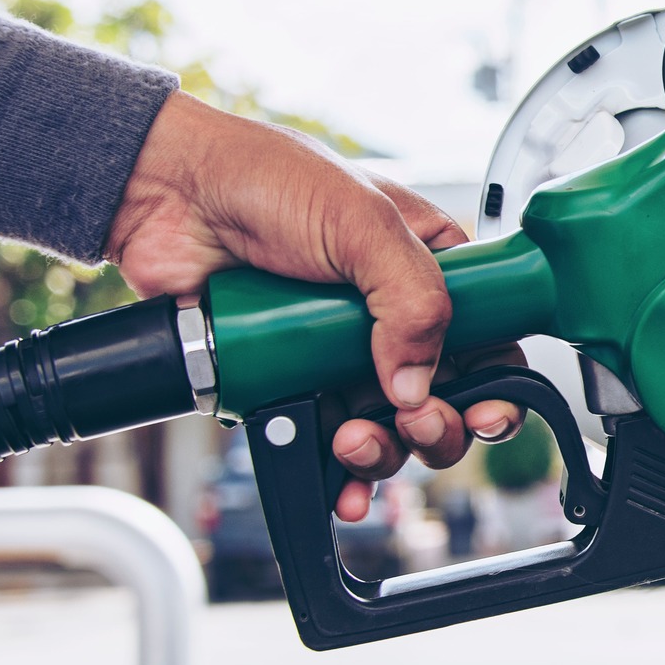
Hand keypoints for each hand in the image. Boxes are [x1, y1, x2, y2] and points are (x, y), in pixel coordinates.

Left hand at [104, 91, 521, 519]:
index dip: (497, 381)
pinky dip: (337, 475)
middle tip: (414, 419)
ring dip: (385, 452)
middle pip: (446, 396)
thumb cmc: (263, 177)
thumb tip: (417, 383)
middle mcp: (390, 315)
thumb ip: (411, 299)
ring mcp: (340, 351)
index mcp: (427, 266)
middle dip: (437, 425)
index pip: (490, 335)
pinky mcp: (291, 380)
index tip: (487, 409)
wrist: (167, 194)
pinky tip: (339, 487)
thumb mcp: (361, 221)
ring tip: (353, 438)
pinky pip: (325, 442)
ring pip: (388, 429)